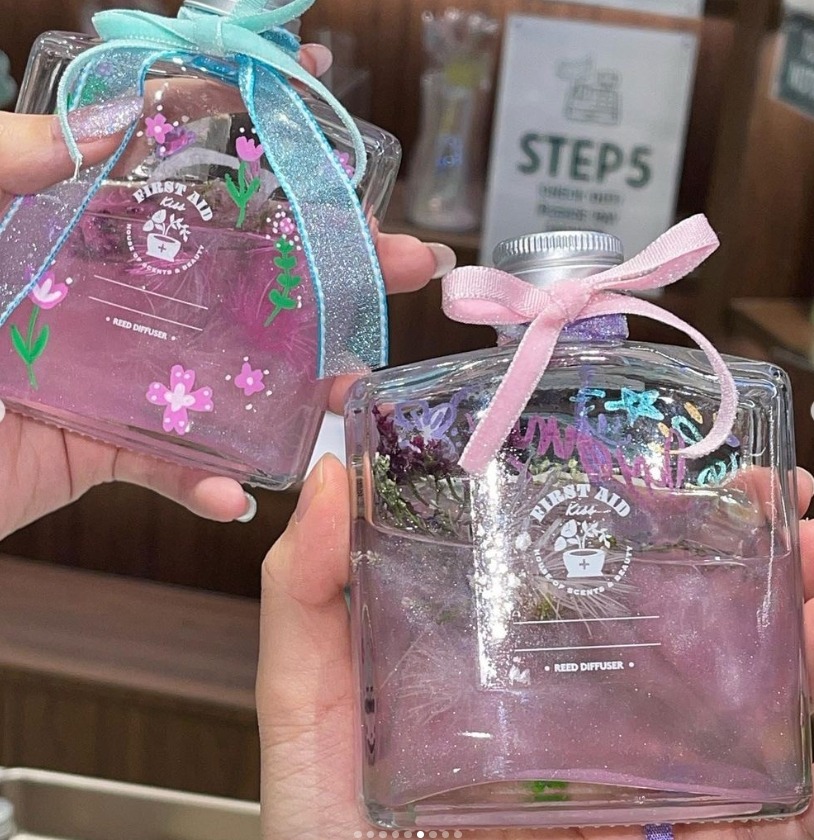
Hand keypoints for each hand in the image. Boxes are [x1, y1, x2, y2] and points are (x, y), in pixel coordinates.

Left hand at [0, 45, 454, 538]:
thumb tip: (102, 117)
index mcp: (70, 224)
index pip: (173, 159)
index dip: (245, 124)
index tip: (317, 99)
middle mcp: (110, 287)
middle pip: (235, 264)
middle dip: (327, 261)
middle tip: (403, 258)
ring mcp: (116, 367)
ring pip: (228, 365)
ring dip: (299, 381)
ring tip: (357, 387)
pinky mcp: (102, 444)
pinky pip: (171, 463)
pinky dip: (205, 481)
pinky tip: (234, 492)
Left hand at [257, 458, 813, 838]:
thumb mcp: (312, 743)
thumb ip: (306, 620)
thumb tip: (330, 482)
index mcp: (499, 689)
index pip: (554, 585)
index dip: (598, 513)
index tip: (623, 445)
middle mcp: (584, 725)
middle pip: (664, 622)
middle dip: (718, 547)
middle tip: (750, 483)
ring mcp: (650, 783)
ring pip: (738, 679)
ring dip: (784, 598)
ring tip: (802, 522)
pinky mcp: (711, 831)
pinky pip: (780, 766)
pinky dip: (809, 684)